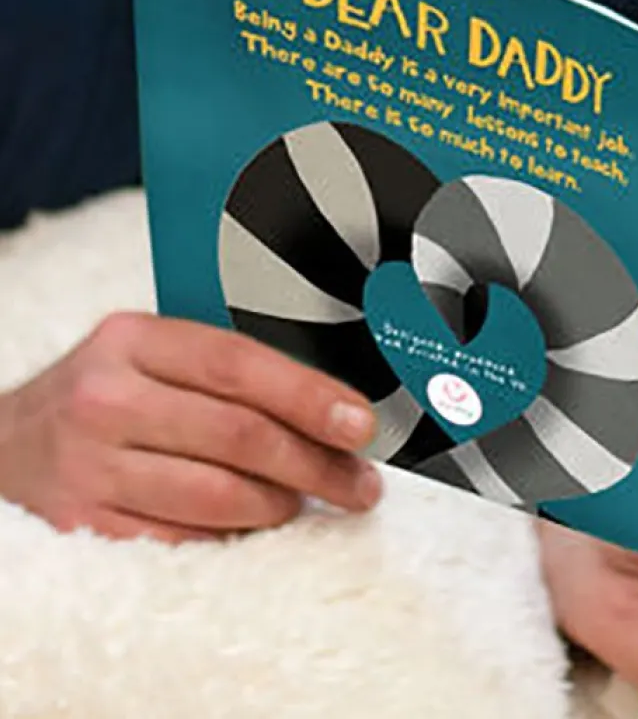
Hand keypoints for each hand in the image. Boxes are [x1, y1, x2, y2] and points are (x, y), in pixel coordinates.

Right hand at [0, 312, 380, 540]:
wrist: (3, 445)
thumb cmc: (104, 393)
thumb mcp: (150, 354)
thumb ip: (224, 367)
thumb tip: (329, 400)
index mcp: (134, 339)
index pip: (241, 365)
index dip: (311, 396)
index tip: (361, 422)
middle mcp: (105, 399)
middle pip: (238, 435)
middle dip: (315, 462)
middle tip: (358, 480)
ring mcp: (87, 466)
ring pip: (216, 495)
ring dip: (279, 504)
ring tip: (308, 501)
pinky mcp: (78, 525)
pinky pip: (179, 539)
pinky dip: (230, 536)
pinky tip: (254, 526)